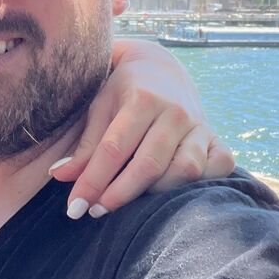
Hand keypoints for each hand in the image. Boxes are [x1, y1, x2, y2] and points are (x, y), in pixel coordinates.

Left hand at [50, 39, 234, 214]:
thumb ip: (84, 145)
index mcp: (142, 99)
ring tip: (130, 202)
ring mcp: (200, 126)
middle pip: (148, 164)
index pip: (114, 148)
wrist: (160, 68)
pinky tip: (173, 191)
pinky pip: (218, 167)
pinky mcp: (216, 139)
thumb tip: (59, 176)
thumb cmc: (123, 91)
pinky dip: (201, 183)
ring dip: (156, 193)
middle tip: (95, 211)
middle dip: (119, 194)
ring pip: (184, 170)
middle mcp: (175, 112)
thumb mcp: (99, 108)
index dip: (93, 180)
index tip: (74, 207)